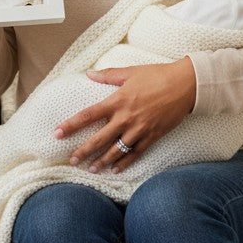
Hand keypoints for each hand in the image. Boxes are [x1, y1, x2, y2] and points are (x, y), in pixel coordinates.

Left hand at [54, 58, 196, 172]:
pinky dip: (124, 163)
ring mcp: (139, 129)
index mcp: (117, 100)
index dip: (71, 125)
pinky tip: (115, 170)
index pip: (88, 115)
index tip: (57, 133)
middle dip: (83, 151)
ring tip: (90, 170)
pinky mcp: (152, 136)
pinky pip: (136, 154)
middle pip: (99, 138)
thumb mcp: (129, 72)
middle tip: (71, 160)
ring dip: (102, 161)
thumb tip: (88, 74)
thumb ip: (107, 75)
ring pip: (116, 150)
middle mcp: (126, 118)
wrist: (185, 86)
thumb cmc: (156, 75)